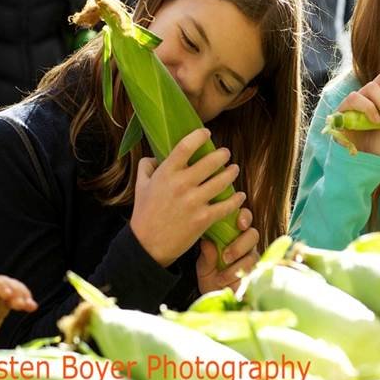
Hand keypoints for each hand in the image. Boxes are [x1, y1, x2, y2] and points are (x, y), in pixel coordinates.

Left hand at [0, 275, 36, 353]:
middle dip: (15, 290)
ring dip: (23, 295)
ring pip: (12, 288)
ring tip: (30, 306)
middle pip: (2, 282)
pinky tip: (32, 307)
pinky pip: (16, 299)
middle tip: (23, 303)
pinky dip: (25, 302)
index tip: (9, 294)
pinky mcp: (2, 305)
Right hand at [130, 128, 246, 267]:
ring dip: (231, 173)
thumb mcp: (140, 186)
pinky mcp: (204, 218)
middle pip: (211, 161)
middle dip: (222, 155)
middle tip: (226, 153)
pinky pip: (226, 205)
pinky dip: (236, 199)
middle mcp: (181, 184)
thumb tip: (154, 156)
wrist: (147, 246)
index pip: (186, 146)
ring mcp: (194, 201)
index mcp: (166, 173)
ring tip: (234, 169)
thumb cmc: (144, 214)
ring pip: (222, 180)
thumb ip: (147, 167)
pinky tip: (239, 195)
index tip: (206, 133)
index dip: (199, 136)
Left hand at [196, 208, 259, 292]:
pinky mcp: (255, 274)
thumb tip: (207, 242)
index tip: (240, 224)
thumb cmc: (211, 276)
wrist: (215, 297)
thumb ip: (207, 255)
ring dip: (236, 266)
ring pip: (253, 256)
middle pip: (253, 235)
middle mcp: (246, 245)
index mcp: (234, 235)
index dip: (244, 217)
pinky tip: (224, 282)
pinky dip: (237, 278)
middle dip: (240, 245)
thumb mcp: (204, 266)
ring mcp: (252, 259)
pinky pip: (252, 273)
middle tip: (226, 257)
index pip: (244, 219)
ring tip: (220, 277)